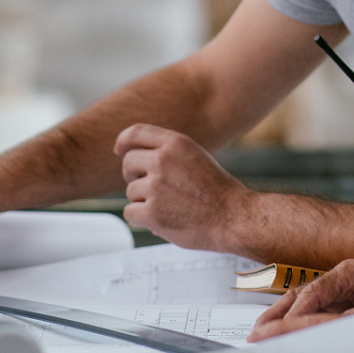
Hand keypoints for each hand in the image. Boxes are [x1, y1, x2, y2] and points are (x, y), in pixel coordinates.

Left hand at [114, 124, 251, 250]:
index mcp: (175, 143)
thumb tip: (134, 156)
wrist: (233, 216)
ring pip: (131, 191)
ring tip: (170, 206)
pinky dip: (143, 219)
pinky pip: (130, 212)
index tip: (119, 150)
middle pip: (128, 163)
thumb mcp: (195, 157)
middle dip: (134, 175)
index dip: (124, 141)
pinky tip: (163, 219)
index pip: (136, 133)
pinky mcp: (151, 212)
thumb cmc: (216, 190)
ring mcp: (155, 186)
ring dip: (144, 201)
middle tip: (149, 188)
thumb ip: (168, 153)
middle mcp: (162, 160)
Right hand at [248, 256, 353, 339]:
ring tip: (264, 334)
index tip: (270, 334)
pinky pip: (323, 313)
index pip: (310, 297)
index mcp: (349, 273)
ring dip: (286, 320)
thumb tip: (322, 330)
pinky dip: (304, 323)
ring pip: (308, 305)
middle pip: (302, 298)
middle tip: (256, 337)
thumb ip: (352, 319)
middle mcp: (345, 280)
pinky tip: (292, 333)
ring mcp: (349, 291)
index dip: (289, 319)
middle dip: (278, 317)